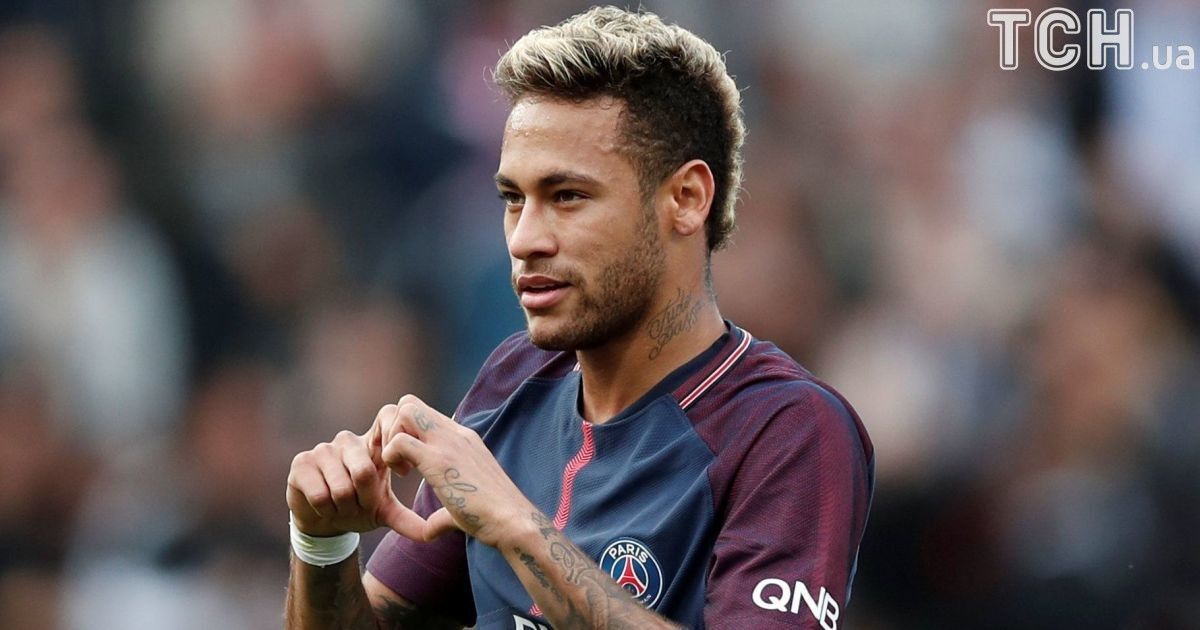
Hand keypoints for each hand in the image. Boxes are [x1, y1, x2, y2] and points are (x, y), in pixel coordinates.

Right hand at [286, 404, 430, 538]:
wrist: (321, 520)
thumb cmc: (357, 507)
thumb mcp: (384, 511)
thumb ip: (407, 518)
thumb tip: (431, 534)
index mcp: (373, 444)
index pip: (388, 418)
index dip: (396, 448)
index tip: (402, 472)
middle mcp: (349, 441)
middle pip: (365, 472)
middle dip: (365, 500)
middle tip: (362, 506)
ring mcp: (323, 450)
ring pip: (341, 488)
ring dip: (345, 509)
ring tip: (343, 507)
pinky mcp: (301, 463)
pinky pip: (320, 495)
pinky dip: (326, 511)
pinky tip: (324, 507)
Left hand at [380, 395, 534, 546]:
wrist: (512, 521)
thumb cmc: (492, 518)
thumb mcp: (463, 505)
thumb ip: (442, 513)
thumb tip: (429, 530)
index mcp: (462, 439)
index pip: (425, 414)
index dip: (406, 434)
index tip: (406, 463)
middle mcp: (456, 433)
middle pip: (411, 403)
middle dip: (393, 428)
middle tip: (397, 461)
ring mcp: (449, 443)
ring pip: (405, 411)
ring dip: (391, 438)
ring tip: (399, 469)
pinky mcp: (440, 460)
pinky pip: (400, 441)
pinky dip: (390, 455)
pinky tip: (400, 477)